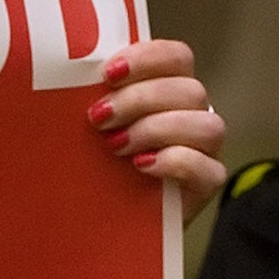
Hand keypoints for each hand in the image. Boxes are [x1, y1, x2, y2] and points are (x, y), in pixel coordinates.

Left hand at [88, 39, 226, 220]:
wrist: (106, 221)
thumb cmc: (100, 166)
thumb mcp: (95, 127)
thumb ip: (97, 98)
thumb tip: (72, 75)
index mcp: (170, 89)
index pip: (176, 57)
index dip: (146, 58)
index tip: (108, 74)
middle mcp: (193, 114)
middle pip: (189, 89)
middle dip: (140, 99)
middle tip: (101, 117)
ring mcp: (205, 150)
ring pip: (206, 126)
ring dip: (157, 130)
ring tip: (117, 146)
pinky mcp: (207, 184)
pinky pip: (207, 168)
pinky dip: (174, 162)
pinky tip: (141, 165)